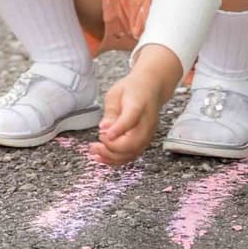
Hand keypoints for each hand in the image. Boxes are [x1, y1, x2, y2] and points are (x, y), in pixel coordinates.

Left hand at [96, 47, 181, 165]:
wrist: (152, 89)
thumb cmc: (133, 89)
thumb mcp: (116, 93)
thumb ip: (111, 111)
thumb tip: (104, 128)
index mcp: (138, 106)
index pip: (130, 120)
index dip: (117, 129)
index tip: (103, 134)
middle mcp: (146, 124)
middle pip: (132, 143)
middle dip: (111, 148)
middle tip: (95, 144)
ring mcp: (147, 135)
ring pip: (132, 153)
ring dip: (112, 157)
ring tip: (95, 152)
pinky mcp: (144, 142)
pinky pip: (131, 155)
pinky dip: (116, 160)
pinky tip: (102, 158)